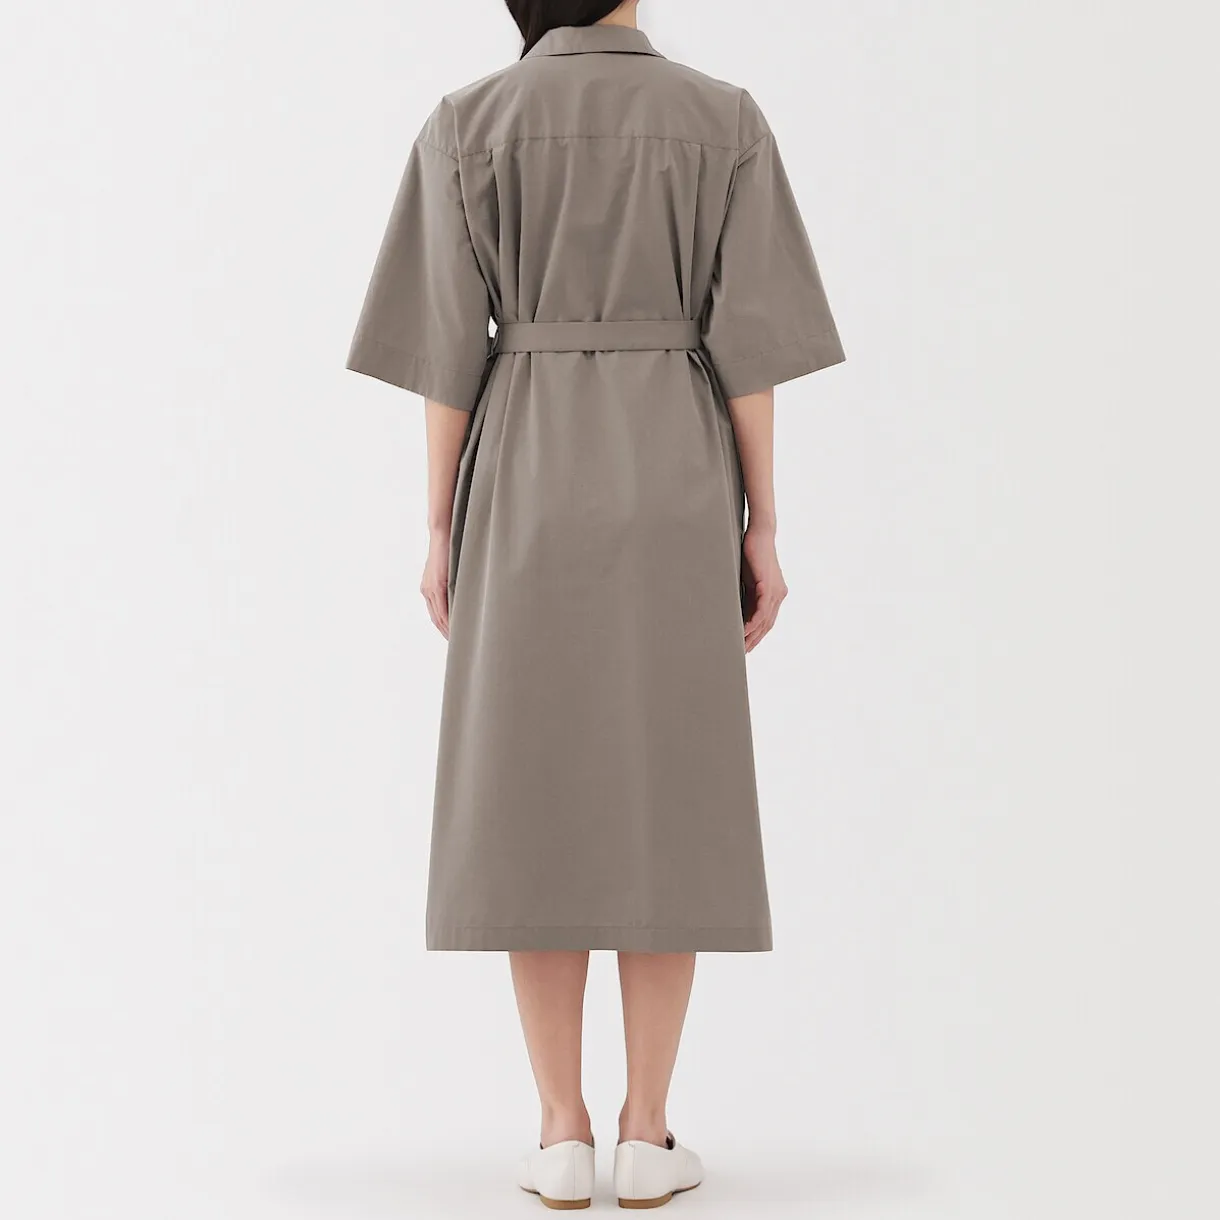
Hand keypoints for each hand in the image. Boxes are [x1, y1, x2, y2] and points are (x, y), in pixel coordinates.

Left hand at [420, 529, 450, 638]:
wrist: (442, 534)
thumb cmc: (449, 550)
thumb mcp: (450, 570)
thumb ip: (453, 584)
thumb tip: (465, 595)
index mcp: (429, 588)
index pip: (436, 614)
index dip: (444, 627)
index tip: (453, 637)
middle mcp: (426, 590)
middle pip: (436, 619)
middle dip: (446, 632)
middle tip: (457, 644)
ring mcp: (430, 588)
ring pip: (438, 616)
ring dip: (447, 628)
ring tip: (458, 639)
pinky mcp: (436, 584)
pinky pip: (441, 607)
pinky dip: (448, 619)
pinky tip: (455, 627)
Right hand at [741, 525, 787, 652]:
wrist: (760, 534)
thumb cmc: (752, 553)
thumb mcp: (748, 579)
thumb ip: (747, 595)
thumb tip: (737, 610)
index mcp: (775, 594)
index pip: (766, 621)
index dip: (757, 636)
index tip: (745, 646)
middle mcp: (778, 595)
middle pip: (767, 625)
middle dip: (754, 640)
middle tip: (741, 653)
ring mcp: (775, 591)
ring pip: (765, 620)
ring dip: (752, 635)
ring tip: (741, 646)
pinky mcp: (768, 585)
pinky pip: (762, 610)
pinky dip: (753, 622)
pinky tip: (744, 630)